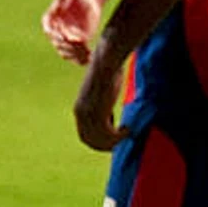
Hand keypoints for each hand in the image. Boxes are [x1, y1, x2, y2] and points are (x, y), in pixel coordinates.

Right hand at [42, 0, 102, 63]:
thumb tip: (59, 6)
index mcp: (50, 19)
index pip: (49, 29)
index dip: (55, 35)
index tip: (63, 37)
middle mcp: (55, 31)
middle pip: (59, 43)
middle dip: (69, 46)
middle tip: (81, 46)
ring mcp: (64, 39)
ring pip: (66, 52)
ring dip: (76, 55)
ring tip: (87, 55)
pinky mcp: (75, 43)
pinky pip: (74, 55)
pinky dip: (80, 59)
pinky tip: (88, 60)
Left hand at [72, 35, 132, 150]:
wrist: (107, 62)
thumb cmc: (108, 69)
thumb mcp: (102, 89)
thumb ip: (102, 100)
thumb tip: (109, 106)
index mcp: (79, 109)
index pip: (84, 134)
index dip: (97, 140)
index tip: (111, 139)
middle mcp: (81, 114)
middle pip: (90, 140)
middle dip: (104, 145)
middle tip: (119, 143)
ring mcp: (89, 115)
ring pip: (100, 140)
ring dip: (114, 141)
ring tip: (127, 133)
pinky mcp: (99, 114)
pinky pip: (109, 134)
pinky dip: (120, 136)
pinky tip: (128, 128)